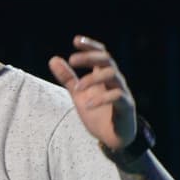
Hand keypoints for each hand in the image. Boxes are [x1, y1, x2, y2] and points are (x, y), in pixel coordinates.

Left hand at [48, 35, 137, 150]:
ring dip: (92, 78)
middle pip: (107, 60)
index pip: (101, 54)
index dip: (90, 45)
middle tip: (72, 59)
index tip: (76, 40)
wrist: (112, 138)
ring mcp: (122, 92)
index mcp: (103, 75)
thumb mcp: (78, 94)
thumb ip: (67, 78)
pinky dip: (101, 98)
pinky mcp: (126, 106)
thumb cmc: (97, 113)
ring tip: (77, 88)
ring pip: (113, 74)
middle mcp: (115, 80)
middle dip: (90, 57)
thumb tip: (52, 59)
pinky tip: (87, 105)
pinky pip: (117, 96)